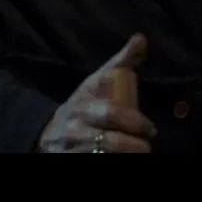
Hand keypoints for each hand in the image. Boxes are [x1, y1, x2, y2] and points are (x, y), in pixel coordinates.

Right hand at [36, 34, 157, 152]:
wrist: (50, 131)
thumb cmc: (84, 103)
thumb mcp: (98, 81)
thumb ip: (122, 62)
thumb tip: (141, 38)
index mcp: (82, 106)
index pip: (111, 113)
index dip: (135, 122)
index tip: (151, 129)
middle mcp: (73, 130)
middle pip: (109, 141)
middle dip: (133, 146)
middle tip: (147, 147)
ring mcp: (70, 150)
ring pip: (103, 155)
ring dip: (126, 156)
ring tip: (139, 154)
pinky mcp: (68, 162)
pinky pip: (93, 162)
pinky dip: (112, 161)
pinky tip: (122, 158)